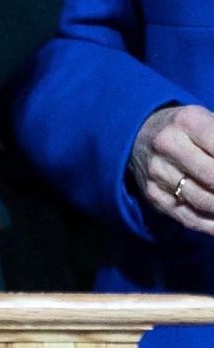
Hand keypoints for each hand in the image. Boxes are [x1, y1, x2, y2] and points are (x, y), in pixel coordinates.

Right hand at [129, 104, 213, 234]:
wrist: (141, 134)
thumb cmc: (189, 131)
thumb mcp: (208, 122)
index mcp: (187, 121)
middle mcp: (167, 144)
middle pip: (213, 177)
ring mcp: (158, 171)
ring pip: (203, 201)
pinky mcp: (154, 195)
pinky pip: (190, 218)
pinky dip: (213, 225)